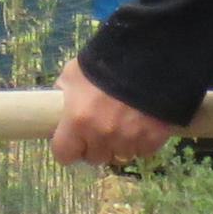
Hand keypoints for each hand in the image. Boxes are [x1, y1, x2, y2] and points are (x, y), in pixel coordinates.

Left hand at [50, 57, 178, 167]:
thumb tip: (59, 102)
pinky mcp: (152, 138)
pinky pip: (143, 151)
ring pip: (119, 156)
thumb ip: (64, 91)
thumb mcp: (74, 72)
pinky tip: (142, 124)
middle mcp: (101, 135)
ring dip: (119, 144)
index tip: (72, 141)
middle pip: (94, 157)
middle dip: (95, 146)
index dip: (68, 148)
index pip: (64, 154)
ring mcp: (128, 139)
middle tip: (100, 128)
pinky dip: (142, 142)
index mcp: (78, 120)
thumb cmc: (105, 61)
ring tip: (123, 124)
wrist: (150, 56)